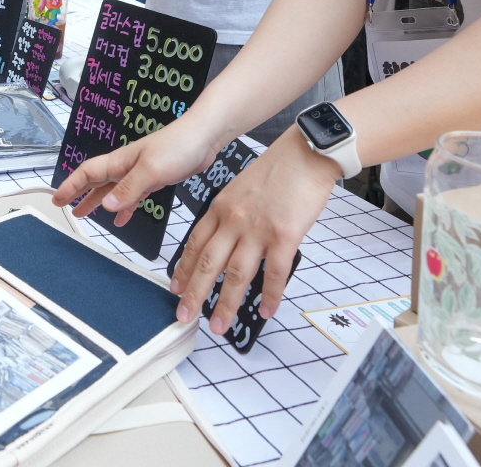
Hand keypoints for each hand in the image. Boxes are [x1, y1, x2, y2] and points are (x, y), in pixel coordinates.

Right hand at [51, 113, 222, 228]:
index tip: (57, 199)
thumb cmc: (176, 146)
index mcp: (119, 162)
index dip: (70, 186)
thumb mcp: (150, 170)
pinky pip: (132, 196)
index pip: (87, 173)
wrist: (204, 138)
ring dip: (98, 202)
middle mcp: (125, 166)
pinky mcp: (154, 178)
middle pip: (96, 181)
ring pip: (112, 190)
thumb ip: (128, 189)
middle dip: (79, 194)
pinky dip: (124, 207)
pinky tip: (122, 219)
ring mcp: (139, 172)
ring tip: (85, 215)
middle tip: (65, 208)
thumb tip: (106, 207)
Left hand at [168, 130, 340, 331]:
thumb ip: (231, 214)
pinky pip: (274, 273)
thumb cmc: (277, 169)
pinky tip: (266, 311)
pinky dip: (269, 295)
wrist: (306, 153)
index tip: (175, 287)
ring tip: (218, 326)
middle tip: (184, 317)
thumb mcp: (241, 188)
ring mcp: (257, 230)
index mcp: (220, 207)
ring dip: (225, 304)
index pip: (194, 243)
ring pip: (235, 275)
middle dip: (194, 294)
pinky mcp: (284, 236)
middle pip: (207, 264)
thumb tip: (228, 239)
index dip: (183, 268)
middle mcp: (233, 220)